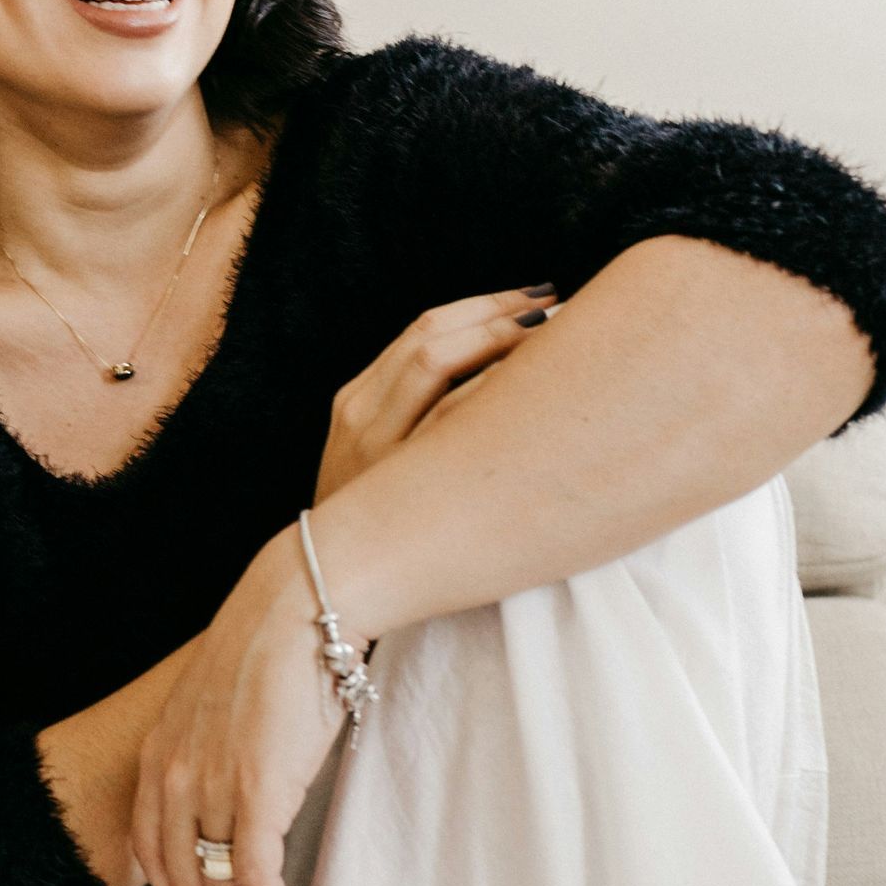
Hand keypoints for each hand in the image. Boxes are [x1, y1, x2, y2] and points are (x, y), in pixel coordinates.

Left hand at [130, 528, 344, 885]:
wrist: (300, 607)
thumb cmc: (271, 649)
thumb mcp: (218, 708)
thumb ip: (217, 756)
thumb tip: (244, 802)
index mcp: (158, 754)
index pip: (152, 855)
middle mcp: (174, 776)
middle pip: (182, 882)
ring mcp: (211, 787)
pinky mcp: (256, 792)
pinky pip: (254, 880)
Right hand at [312, 284, 559, 506]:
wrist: (326, 587)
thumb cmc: (371, 524)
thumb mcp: (373, 458)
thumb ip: (411, 417)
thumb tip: (493, 378)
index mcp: (357, 399)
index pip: (423, 327)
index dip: (484, 305)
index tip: (536, 299)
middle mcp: (362, 412)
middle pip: (432, 333)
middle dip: (499, 313)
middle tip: (559, 306)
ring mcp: (375, 443)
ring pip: (436, 362)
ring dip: (500, 340)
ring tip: (557, 336)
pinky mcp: (392, 477)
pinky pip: (445, 417)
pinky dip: (488, 388)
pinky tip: (532, 386)